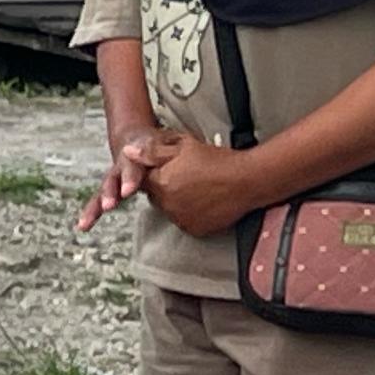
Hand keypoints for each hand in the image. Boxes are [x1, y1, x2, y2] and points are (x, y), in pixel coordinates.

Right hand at [76, 122, 166, 232]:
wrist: (135, 140)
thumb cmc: (155, 145)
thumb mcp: (162, 143)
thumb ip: (161, 152)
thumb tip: (169, 159)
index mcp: (136, 155)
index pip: (133, 166)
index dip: (130, 178)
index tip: (128, 191)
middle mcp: (122, 166)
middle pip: (115, 178)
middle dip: (112, 192)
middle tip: (110, 204)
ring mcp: (115, 178)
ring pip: (106, 189)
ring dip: (102, 202)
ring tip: (91, 219)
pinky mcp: (111, 189)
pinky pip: (98, 201)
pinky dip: (91, 213)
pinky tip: (82, 226)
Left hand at [135, 130, 259, 237]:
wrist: (247, 180)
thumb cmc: (217, 160)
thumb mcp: (183, 145)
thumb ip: (152, 151)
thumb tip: (127, 153)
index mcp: (161, 182)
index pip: (143, 179)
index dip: (155, 171)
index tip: (169, 167)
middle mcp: (167, 204)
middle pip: (155, 195)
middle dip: (164, 186)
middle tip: (186, 175)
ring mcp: (181, 219)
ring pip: (169, 209)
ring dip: (176, 200)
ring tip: (198, 186)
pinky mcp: (195, 229)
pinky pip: (184, 221)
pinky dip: (189, 213)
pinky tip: (203, 200)